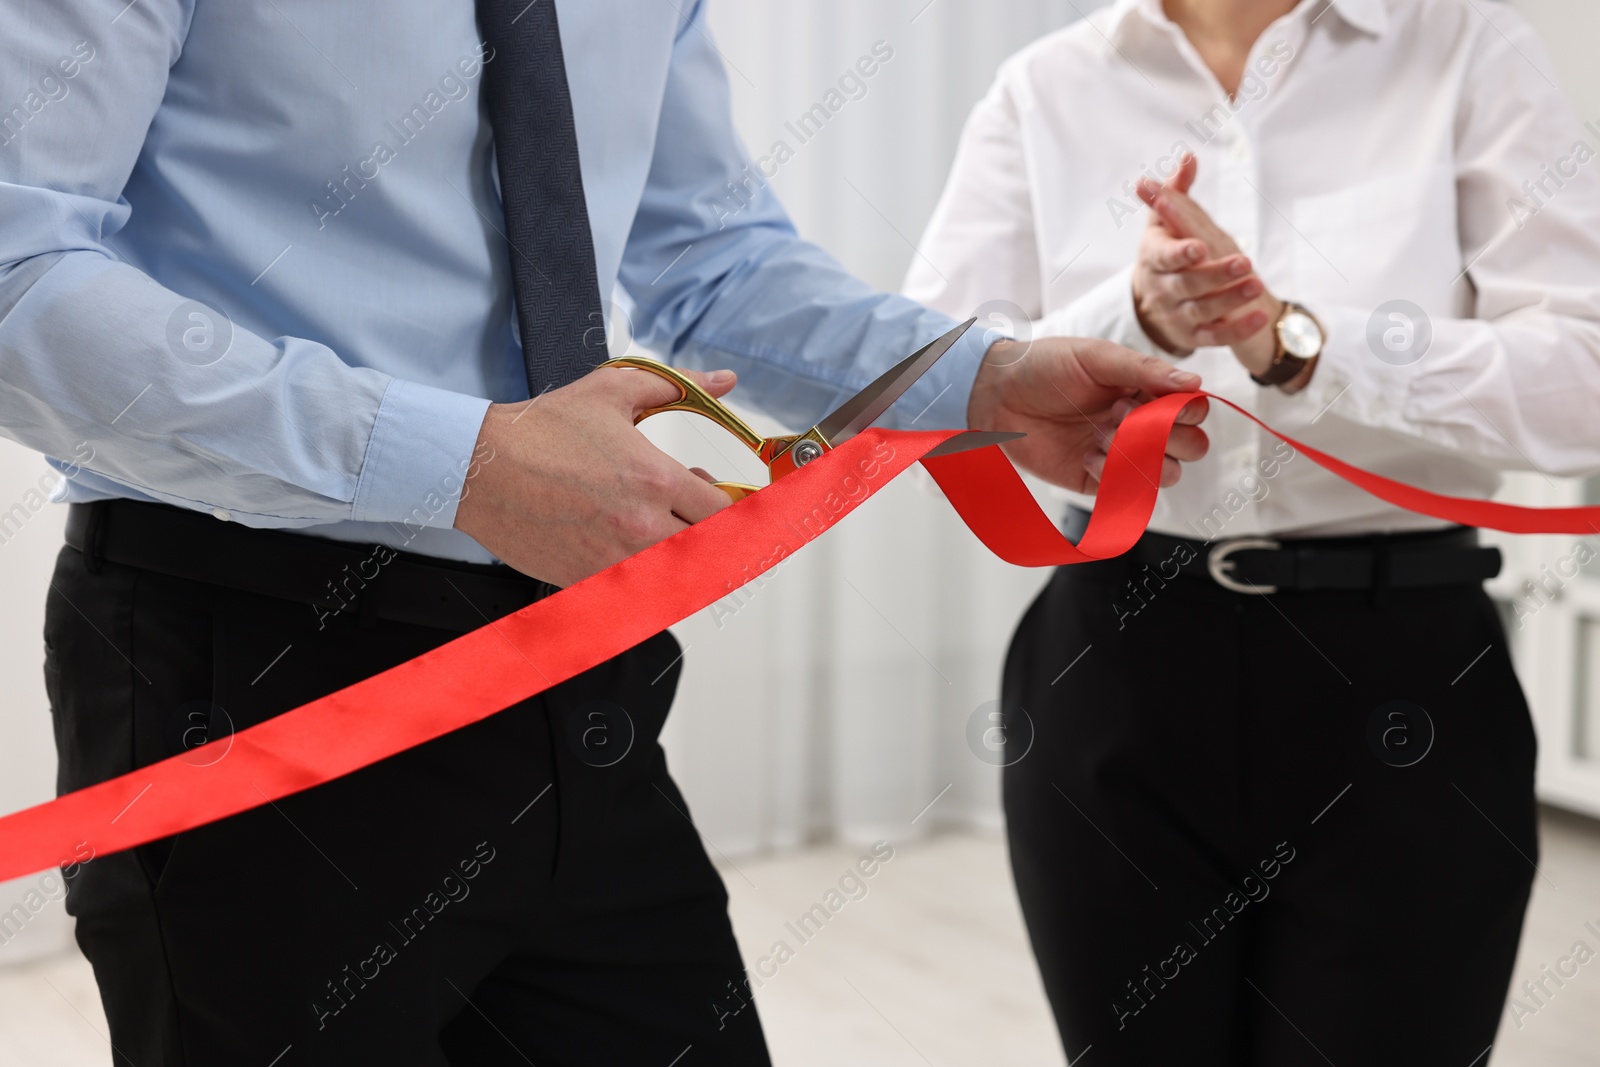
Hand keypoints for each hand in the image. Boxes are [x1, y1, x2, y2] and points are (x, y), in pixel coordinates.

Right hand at [454, 366, 735, 585]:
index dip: (732, 508)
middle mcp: (639, 525)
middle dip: (709, 534)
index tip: (722, 502)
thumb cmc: (539, 431)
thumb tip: (723, 380)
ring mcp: (613, 559)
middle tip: (691, 515)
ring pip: (676, 577)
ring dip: (679, 558)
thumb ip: (677, 385)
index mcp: (653, 477)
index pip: (725, 512)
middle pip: (709, 550)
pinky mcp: (588, 581)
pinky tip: (627, 549)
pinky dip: (643, 578)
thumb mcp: (613, 391)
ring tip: (658, 530)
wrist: (479, 468)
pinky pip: (636, 594)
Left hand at [968, 336, 1209, 492]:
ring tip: (1101, 435)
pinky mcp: (1097, 481)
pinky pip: (1126, 490)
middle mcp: (1142, 424)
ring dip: (1140, 457)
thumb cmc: (1045, 366)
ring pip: (1167, 474)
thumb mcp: (1096, 357)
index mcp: (1148, 391)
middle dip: (1167, 437)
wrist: (997, 394)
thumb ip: (1144, 370)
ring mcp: (1121, 454)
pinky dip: (1110, 475)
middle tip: (1121, 414)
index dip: (1185, 411)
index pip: (1194, 411)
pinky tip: (1085, 455)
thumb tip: (1195, 384)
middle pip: (1191, 447)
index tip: (1151, 399)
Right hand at [1136, 163, 1286, 377]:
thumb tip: (1188, 157)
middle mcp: (1162, 289)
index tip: (1199, 247)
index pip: (1164, 256)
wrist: (1160, 301)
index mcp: (1152, 258)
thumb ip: (1176, 192)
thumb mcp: (1166, 222)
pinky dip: (1237, 330)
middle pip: (1187, 285)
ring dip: (1230, 299)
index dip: (1181, 253)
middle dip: (1215, 275)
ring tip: (1257, 283)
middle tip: (1244, 262)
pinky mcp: (1193, 336)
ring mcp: (1177, 315)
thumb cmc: (1167, 251)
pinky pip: (1215, 337)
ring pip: (1202, 310)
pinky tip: (1259, 316)